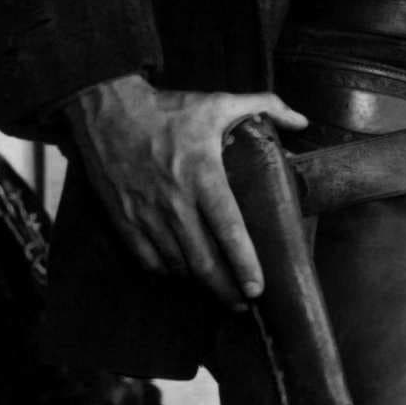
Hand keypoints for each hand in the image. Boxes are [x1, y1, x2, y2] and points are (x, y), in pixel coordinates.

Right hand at [63, 73, 306, 302]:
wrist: (105, 110)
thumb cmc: (166, 109)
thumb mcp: (217, 101)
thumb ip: (264, 106)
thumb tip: (301, 119)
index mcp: (202, 175)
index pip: (228, 229)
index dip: (244, 262)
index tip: (258, 287)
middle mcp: (174, 201)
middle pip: (203, 260)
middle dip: (225, 289)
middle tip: (243, 303)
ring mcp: (146, 214)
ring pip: (176, 264)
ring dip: (199, 284)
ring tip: (220, 292)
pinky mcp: (123, 219)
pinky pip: (147, 259)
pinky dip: (167, 273)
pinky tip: (184, 275)